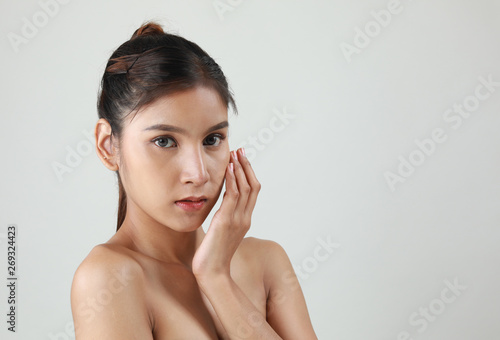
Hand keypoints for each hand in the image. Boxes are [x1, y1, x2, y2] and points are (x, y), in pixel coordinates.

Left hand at [192, 147, 260, 280]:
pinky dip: (233, 180)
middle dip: (247, 166)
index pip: (252, 192)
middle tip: (241, 150)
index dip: (249, 174)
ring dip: (240, 168)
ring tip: (235, 154)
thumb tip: (218, 211)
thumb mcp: (220, 234)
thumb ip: (223, 220)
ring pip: (245, 188)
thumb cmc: (212, 256)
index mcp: (244, 220)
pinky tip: (228, 168)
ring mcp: (237, 220)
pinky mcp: (226, 222)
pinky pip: (233, 196)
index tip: (242, 159)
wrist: (212, 273)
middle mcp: (244, 218)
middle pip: (253, 186)